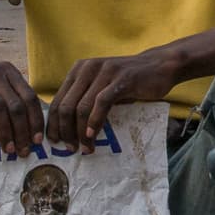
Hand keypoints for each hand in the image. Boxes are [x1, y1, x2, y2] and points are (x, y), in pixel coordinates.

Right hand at [0, 58, 45, 152]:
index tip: (37, 140)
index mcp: (8, 71)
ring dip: (5, 131)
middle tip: (24, 150)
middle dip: (22, 130)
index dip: (36, 120)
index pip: (29, 96)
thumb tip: (33, 132)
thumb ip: (13, 100)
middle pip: (15, 104)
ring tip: (9, 148)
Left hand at [50, 49, 183, 150]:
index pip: (58, 100)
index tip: (54, 142)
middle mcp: (88, 68)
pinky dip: (95, 121)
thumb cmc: (130, 80)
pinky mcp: (121, 79)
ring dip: (80, 131)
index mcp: (79, 70)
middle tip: (70, 148)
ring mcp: (105, 72)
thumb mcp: (103, 86)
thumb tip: (68, 128)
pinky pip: (101, 103)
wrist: (160, 66)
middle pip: (66, 105)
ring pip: (81, 106)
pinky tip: (93, 135)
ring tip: (85, 147)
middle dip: (65, 131)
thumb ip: (87, 99)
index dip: (53, 124)